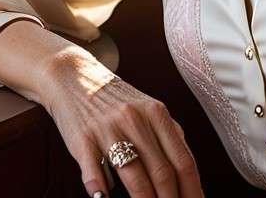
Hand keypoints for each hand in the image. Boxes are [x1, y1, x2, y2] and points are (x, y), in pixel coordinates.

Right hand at [41, 49, 203, 196]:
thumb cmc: (113, 101)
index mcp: (156, 113)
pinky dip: (101, 188)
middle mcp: (135, 119)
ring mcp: (108, 129)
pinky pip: (94, 168)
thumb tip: (190, 174)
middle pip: (163, 172)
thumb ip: (169, 136)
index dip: (193, 191)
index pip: (183, 161)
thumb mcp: (147, 109)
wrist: (72, 78)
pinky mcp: (83, 139)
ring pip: (135, 175)